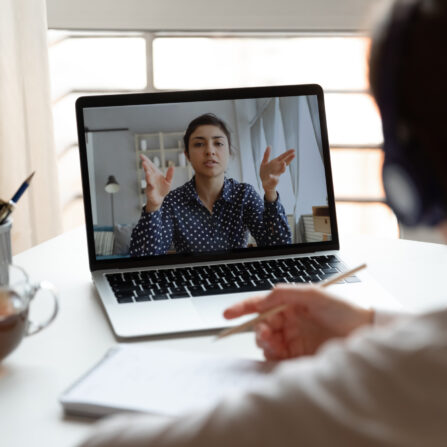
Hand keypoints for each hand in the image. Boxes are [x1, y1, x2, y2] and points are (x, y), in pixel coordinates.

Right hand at [140, 154, 173, 211]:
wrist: (159, 198)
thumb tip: (172, 166)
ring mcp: (150, 184)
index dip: (146, 160)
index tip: (141, 155)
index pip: (150, 165)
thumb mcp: (168, 181)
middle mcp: (151, 177)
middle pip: (148, 171)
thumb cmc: (163, 188)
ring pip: (148, 179)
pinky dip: (151, 186)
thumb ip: (170, 174)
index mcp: (155, 173)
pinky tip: (152, 185)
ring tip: (148, 172)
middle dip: (146, 167)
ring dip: (148, 176)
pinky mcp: (150, 191)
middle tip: (144, 162)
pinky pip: (150, 188)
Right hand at [223, 285, 373, 360]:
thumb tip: (265, 296)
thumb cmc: (344, 311)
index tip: (228, 314)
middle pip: (261, 326)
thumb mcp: (315, 294)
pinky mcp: (298, 357)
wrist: (365, 335)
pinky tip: (280, 353)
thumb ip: (287, 293)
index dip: (242, 309)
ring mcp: (293, 340)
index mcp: (290, 305)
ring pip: (266, 343)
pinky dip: (273, 356)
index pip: (261, 305)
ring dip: (265, 343)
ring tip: (275, 343)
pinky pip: (277, 358)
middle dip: (257, 330)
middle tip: (265, 334)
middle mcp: (289, 322)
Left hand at [259, 147, 294, 200]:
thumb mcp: (264, 162)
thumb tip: (269, 146)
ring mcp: (276, 174)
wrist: (265, 183)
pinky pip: (273, 179)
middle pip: (285, 163)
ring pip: (281, 171)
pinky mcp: (273, 181)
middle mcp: (278, 168)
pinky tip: (271, 176)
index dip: (287, 153)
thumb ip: (267, 154)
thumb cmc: (265, 172)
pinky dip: (273, 178)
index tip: (293, 150)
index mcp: (275, 163)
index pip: (283, 157)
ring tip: (284, 163)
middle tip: (294, 155)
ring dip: (283, 167)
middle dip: (289, 159)